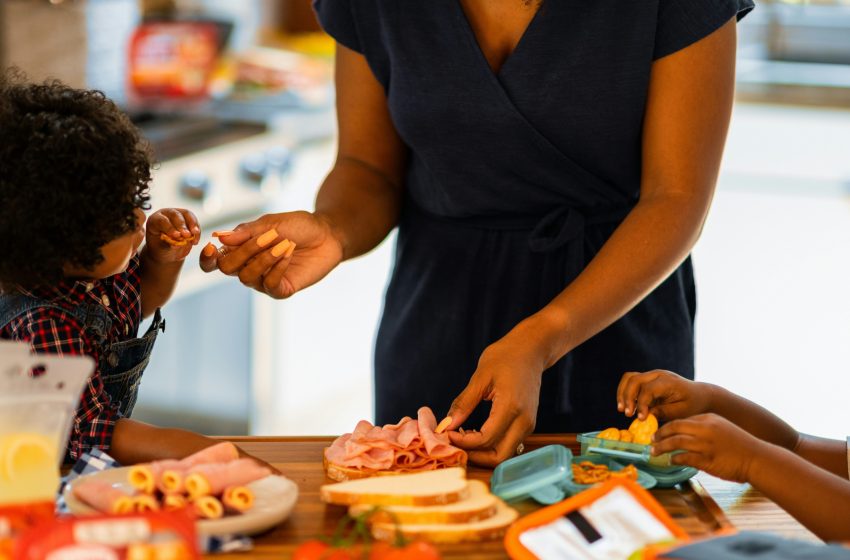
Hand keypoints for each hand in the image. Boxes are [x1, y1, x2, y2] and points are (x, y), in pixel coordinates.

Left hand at [145, 208, 199, 263]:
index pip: (161, 221)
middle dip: (182, 225)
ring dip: (192, 225)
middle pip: (175, 215)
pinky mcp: (187, 218)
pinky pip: (194, 221)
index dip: (170, 227)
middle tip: (187, 235)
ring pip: (187, 214)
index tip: (177, 236)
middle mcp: (165, 214)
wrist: (168, 251)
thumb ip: (169, 245)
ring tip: (195, 235)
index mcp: (154, 221)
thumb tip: (177, 244)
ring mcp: (177, 214)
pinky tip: (195, 240)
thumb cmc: (161, 249)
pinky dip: (197, 230)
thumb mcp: (162, 249)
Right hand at [199, 211, 343, 298]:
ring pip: (247, 277)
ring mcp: (264, 280)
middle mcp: (248, 267)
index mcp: (241, 250)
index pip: (214, 261)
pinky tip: (288, 253)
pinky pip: (269, 285)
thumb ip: (246, 232)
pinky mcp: (281, 289)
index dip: (207, 258)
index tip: (210, 247)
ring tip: (283, 242)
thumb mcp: (271, 223)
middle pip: (228, 268)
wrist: (327, 234)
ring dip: (264, 258)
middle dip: (244, 251)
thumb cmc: (298, 226)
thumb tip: (219, 237)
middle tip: (266, 236)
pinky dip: (277, 267)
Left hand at [445, 323, 544, 466]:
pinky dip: (490, 445)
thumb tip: (446, 425)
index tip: (447, 432)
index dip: (463, 442)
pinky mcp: (527, 424)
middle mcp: (524, 421)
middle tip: (454, 442)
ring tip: (462, 435)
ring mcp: (528, 424)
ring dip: (482, 451)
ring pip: (504, 454)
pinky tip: (474, 432)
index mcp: (512, 407)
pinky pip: (508, 444)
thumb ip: (464, 403)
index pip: (485, 439)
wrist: (531, 350)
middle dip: (474, 455)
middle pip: (498, 456)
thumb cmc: (506, 357)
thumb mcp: (480, 377)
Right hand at [616, 369, 712, 421]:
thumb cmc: (693, 405)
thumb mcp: (682, 412)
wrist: (699, 395)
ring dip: (622, 393)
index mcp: (668, 381)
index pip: (648, 389)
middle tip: (627, 414)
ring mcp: (651, 375)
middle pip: (635, 380)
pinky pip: (631, 381)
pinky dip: (625, 392)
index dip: (641, 404)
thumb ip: (663, 412)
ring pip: (629, 378)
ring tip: (621, 409)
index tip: (640, 419)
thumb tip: (645, 416)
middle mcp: (658, 374)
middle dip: (627, 397)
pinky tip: (625, 405)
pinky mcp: (647, 380)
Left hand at [651, 413, 766, 482]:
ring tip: (654, 452)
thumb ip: (703, 427)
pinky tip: (670, 461)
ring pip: (676, 442)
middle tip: (651, 440)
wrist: (757, 458)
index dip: (666, 426)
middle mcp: (705, 429)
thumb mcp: (721, 427)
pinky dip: (674, 459)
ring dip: (662, 447)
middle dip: (659, 434)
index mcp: (708, 419)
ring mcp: (706, 445)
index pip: (681, 420)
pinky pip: (684, 458)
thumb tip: (683, 433)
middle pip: (674, 428)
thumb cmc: (738, 444)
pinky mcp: (707, 460)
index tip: (658, 432)